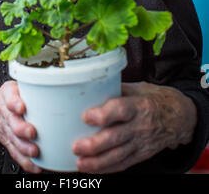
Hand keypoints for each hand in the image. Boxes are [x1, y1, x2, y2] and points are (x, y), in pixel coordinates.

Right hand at [0, 81, 41, 172]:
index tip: (21, 107)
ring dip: (24, 147)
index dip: (15, 102)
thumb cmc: (8, 97)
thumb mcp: (15, 85)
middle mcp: (5, 113)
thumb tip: (54, 84)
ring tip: (34, 151)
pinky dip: (25, 161)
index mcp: (8, 95)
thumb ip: (30, 85)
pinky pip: (15, 152)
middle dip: (21, 128)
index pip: (10, 97)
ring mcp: (6, 129)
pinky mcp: (8, 141)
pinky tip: (35, 165)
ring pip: (13, 139)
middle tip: (32, 132)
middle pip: (12, 121)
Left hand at [72, 81, 196, 173]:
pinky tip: (92, 168)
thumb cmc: (153, 98)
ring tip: (80, 163)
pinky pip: (123, 164)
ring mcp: (141, 142)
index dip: (103, 115)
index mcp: (138, 105)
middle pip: (117, 137)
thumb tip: (89, 86)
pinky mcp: (141, 154)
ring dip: (98, 162)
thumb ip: (115, 89)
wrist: (178, 117)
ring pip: (118, 155)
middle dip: (95, 145)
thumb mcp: (137, 88)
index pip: (121, 110)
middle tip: (76, 146)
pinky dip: (106, 168)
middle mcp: (140, 125)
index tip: (86, 116)